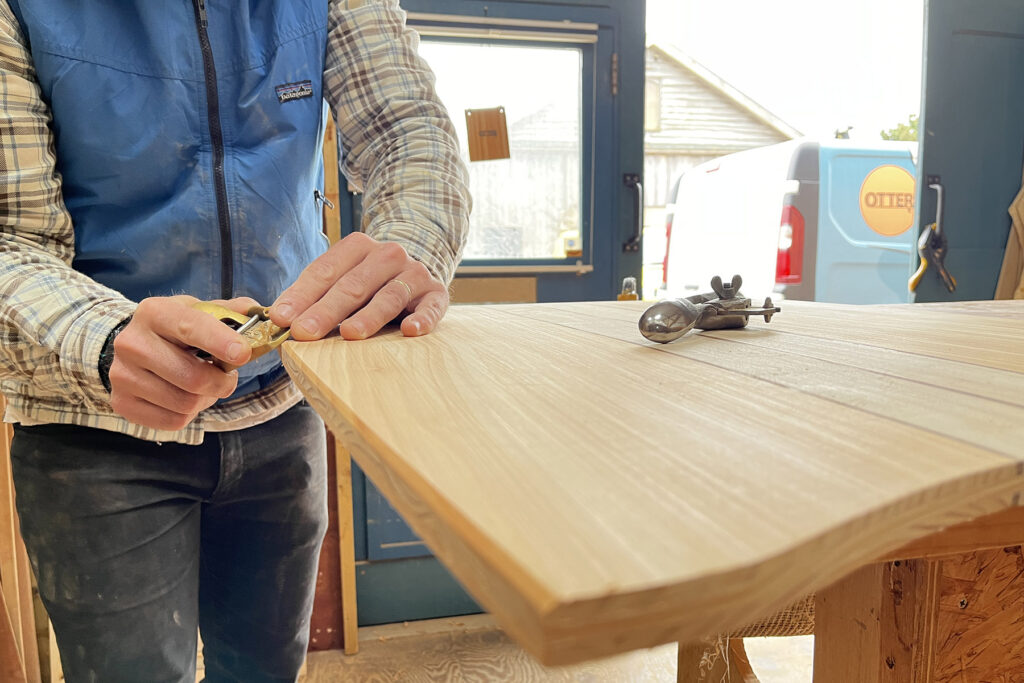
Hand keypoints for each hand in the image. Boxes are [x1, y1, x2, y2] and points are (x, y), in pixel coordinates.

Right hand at [108, 295, 255, 430]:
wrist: (135, 347)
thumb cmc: (176, 329)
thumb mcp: (200, 311)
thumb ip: (232, 311)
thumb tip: (261, 314)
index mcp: (154, 312)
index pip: (191, 328)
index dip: (220, 342)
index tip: (243, 354)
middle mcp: (132, 342)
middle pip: (193, 377)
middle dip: (222, 382)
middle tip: (227, 376)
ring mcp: (122, 375)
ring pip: (185, 403)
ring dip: (206, 398)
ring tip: (204, 385)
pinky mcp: (122, 402)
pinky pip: (173, 421)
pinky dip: (189, 414)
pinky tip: (185, 397)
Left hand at [269, 232, 448, 340]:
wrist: (418, 270)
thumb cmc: (371, 282)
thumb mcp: (342, 279)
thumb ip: (313, 295)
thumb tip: (277, 318)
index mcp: (357, 247)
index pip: (325, 271)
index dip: (302, 295)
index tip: (282, 318)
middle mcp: (387, 255)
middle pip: (353, 285)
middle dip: (326, 310)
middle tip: (305, 332)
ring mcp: (414, 273)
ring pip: (389, 295)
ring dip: (369, 316)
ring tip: (350, 334)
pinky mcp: (436, 293)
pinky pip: (430, 307)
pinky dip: (422, 319)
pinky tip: (410, 331)